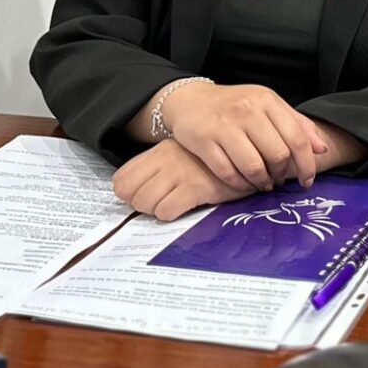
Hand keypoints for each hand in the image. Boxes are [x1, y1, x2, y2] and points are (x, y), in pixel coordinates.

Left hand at [113, 140, 251, 221]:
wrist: (246, 154)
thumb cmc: (210, 162)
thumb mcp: (179, 156)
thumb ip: (156, 169)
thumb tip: (133, 194)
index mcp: (158, 152)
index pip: (121, 179)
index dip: (129, 194)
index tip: (145, 197)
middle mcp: (165, 160)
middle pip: (130, 194)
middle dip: (142, 205)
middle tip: (160, 204)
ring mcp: (179, 173)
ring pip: (145, 203)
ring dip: (156, 211)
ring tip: (174, 205)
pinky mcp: (195, 188)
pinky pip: (166, 211)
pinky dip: (171, 214)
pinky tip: (186, 208)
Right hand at [159, 81, 327, 190]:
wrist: (191, 100)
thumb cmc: (235, 106)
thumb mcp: (268, 106)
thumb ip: (297, 124)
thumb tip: (322, 149)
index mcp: (267, 101)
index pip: (298, 138)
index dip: (307, 164)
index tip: (307, 180)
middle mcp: (247, 111)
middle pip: (278, 155)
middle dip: (281, 173)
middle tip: (278, 179)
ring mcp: (224, 126)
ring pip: (254, 167)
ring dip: (262, 182)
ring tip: (263, 183)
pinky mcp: (204, 142)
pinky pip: (228, 173)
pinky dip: (241, 184)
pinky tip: (245, 183)